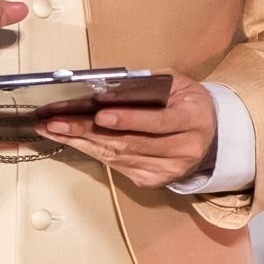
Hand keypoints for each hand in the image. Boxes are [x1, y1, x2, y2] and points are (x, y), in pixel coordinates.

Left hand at [36, 74, 218, 189]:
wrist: (209, 136)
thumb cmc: (188, 104)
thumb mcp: (179, 85)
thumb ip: (151, 83)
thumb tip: (111, 85)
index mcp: (192, 121)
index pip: (158, 122)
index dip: (129, 119)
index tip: (100, 116)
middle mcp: (182, 150)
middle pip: (129, 143)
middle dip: (87, 131)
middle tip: (56, 121)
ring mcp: (166, 170)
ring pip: (117, 156)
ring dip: (81, 142)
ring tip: (54, 128)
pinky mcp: (151, 180)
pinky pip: (116, 165)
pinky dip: (91, 151)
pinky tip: (72, 140)